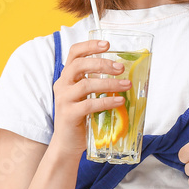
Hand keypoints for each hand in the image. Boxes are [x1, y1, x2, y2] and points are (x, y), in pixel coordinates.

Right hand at [50, 40, 129, 156]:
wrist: (67, 144)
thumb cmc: (81, 118)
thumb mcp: (87, 96)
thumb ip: (97, 84)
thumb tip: (126, 76)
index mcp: (67, 77)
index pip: (74, 53)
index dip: (90, 45)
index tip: (107, 44)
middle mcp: (62, 85)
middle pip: (79, 65)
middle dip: (102, 63)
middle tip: (120, 68)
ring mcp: (64, 100)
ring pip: (86, 85)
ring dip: (109, 84)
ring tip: (126, 85)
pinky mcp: (69, 115)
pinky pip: (89, 105)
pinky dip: (106, 102)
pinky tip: (119, 102)